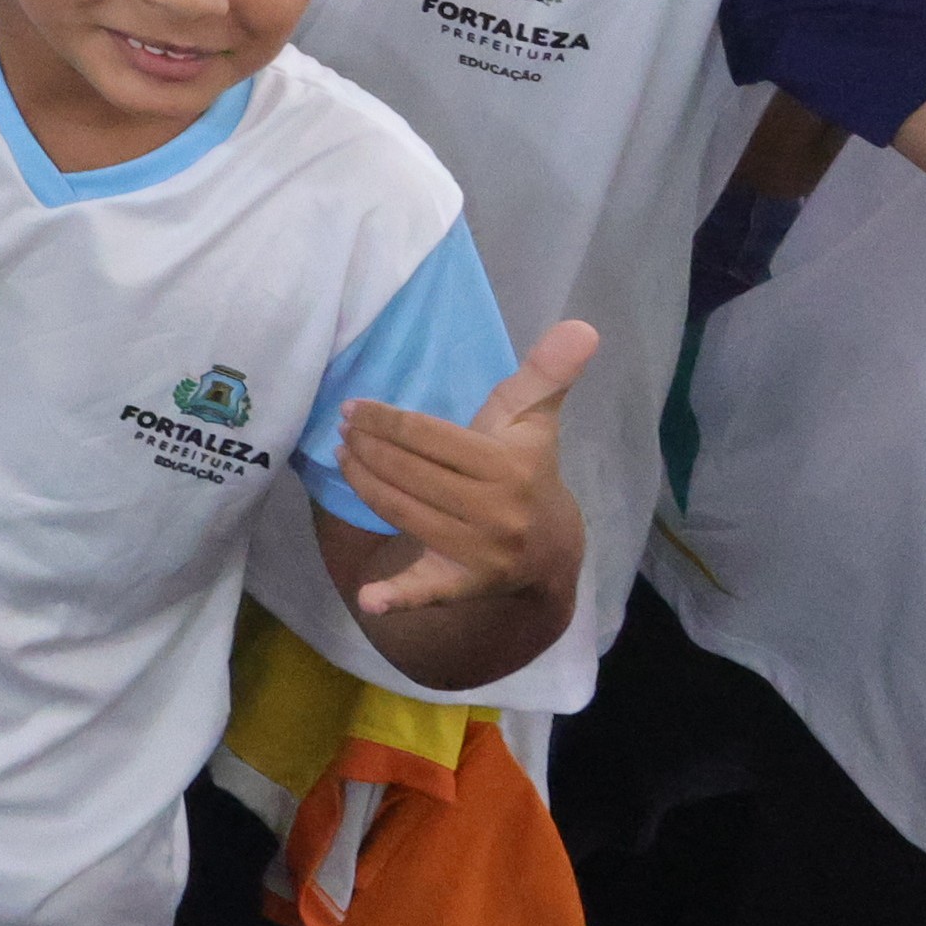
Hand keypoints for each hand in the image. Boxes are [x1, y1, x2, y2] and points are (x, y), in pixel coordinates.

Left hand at [336, 322, 598, 619]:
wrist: (552, 549)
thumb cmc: (528, 469)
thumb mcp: (534, 419)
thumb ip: (548, 372)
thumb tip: (582, 326)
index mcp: (510, 466)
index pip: (429, 437)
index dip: (385, 420)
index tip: (353, 408)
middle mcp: (496, 512)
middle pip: (409, 473)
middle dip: (368, 449)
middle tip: (343, 431)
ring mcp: (481, 552)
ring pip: (402, 511)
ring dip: (364, 484)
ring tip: (344, 459)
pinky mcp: (465, 584)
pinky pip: (429, 591)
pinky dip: (399, 598)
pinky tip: (369, 598)